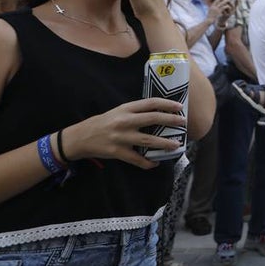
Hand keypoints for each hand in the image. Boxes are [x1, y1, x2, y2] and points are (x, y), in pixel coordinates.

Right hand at [62, 98, 186, 169]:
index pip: (150, 103)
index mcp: (126, 109)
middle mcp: (124, 121)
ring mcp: (121, 137)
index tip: (179, 107)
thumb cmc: (103, 123)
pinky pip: (137, 159)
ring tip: (176, 145)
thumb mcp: (118, 111)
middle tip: (183, 123)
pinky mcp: (117, 152)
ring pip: (148, 140)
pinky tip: (156, 163)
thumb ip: (135, 112)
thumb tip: (158, 113)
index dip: (167, 104)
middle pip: (153, 119)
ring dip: (164, 143)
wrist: (81, 137)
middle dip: (171, 120)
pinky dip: (148, 162)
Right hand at [208, 0, 232, 25]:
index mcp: (211, 7)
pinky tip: (229, 6)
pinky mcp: (219, 12)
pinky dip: (226, 6)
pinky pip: (223, 7)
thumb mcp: (210, 12)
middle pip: (218, 1)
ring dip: (225, 1)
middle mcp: (213, 7)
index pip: (215, 1)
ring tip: (229, 0)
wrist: (208, 21)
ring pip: (222, 3)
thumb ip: (212, 9)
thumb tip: (213, 8)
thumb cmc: (209, 18)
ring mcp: (216, 9)